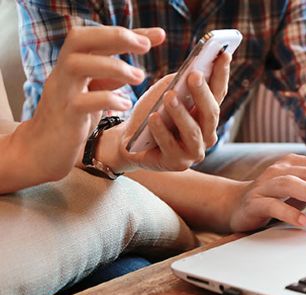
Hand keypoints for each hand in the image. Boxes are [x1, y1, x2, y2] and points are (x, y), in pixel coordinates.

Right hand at [27, 26, 164, 180]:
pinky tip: (125, 105)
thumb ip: (109, 80)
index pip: (99, 37)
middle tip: (146, 46)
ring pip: (78, 65)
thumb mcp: (92, 93)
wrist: (44, 149)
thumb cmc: (72, 118)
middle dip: (116, 37)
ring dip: (113, 67)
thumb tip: (134, 70)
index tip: (159, 35)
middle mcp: (63, 72)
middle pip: (80, 39)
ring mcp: (62, 91)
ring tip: (139, 78)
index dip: (130, 33)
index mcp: (73, 63)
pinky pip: (83, 101)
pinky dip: (108, 99)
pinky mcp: (65, 114)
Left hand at [106, 51, 231, 171]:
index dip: (222, 74)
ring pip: (193, 131)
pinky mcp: (176, 163)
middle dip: (202, 93)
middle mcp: (206, 135)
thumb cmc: (152, 113)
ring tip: (169, 97)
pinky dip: (161, 131)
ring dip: (181, 113)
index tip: (224, 54)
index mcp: (207, 115)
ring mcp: (193, 151)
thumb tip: (194, 68)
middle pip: (210, 113)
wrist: (129, 142)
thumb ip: (180, 83)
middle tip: (194, 75)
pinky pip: (169, 146)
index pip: (219, 93)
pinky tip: (154, 118)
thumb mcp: (166, 93)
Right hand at [227, 154, 305, 231]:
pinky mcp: (254, 202)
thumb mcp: (302, 189)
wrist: (234, 204)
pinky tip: (304, 222)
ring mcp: (265, 185)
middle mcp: (279, 170)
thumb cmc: (272, 196)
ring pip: (291, 184)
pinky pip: (273, 206)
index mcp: (293, 163)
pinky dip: (289, 213)